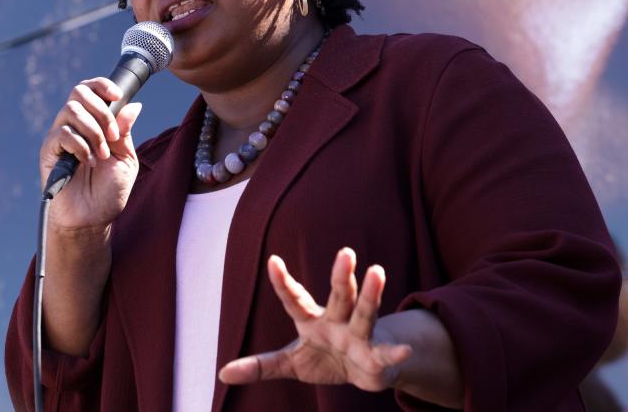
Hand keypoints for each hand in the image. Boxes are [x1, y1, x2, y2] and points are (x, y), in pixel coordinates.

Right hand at [39, 78, 141, 233]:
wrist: (93, 217)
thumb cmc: (110, 190)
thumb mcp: (126, 158)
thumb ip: (125, 132)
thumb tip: (133, 105)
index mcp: (95, 123)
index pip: (91, 90)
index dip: (102, 85)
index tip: (116, 95)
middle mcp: (76, 126)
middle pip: (78, 93)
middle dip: (101, 111)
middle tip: (112, 136)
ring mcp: (60, 137)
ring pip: (71, 111)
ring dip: (93, 132)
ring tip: (102, 156)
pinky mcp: (49, 151)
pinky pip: (62, 134)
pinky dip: (81, 146)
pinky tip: (89, 162)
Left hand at [219, 249, 411, 391]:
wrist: (364, 369)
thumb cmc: (325, 357)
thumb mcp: (290, 363)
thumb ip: (261, 365)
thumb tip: (222, 374)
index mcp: (312, 321)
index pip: (296, 300)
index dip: (284, 283)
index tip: (273, 261)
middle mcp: (337, 320)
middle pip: (339, 296)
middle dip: (341, 276)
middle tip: (346, 252)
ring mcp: (358, 335)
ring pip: (364, 313)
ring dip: (371, 294)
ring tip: (378, 271)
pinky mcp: (376, 356)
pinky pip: (385, 353)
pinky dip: (395, 352)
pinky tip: (405, 350)